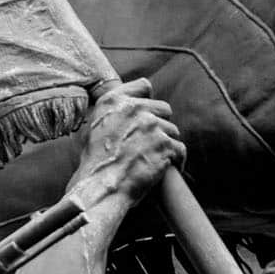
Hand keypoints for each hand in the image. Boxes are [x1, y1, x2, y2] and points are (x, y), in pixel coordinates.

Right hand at [70, 79, 185, 210]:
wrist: (101, 187)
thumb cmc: (95, 161)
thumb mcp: (94, 125)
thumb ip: (114, 110)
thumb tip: (133, 107)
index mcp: (114, 100)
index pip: (144, 86)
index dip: (147, 100)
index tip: (147, 113)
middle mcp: (135, 108)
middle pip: (163, 109)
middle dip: (160, 124)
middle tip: (150, 142)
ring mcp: (152, 126)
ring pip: (173, 130)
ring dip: (166, 144)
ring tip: (154, 159)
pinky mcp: (166, 145)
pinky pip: (180, 149)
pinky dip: (176, 161)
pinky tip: (167, 168)